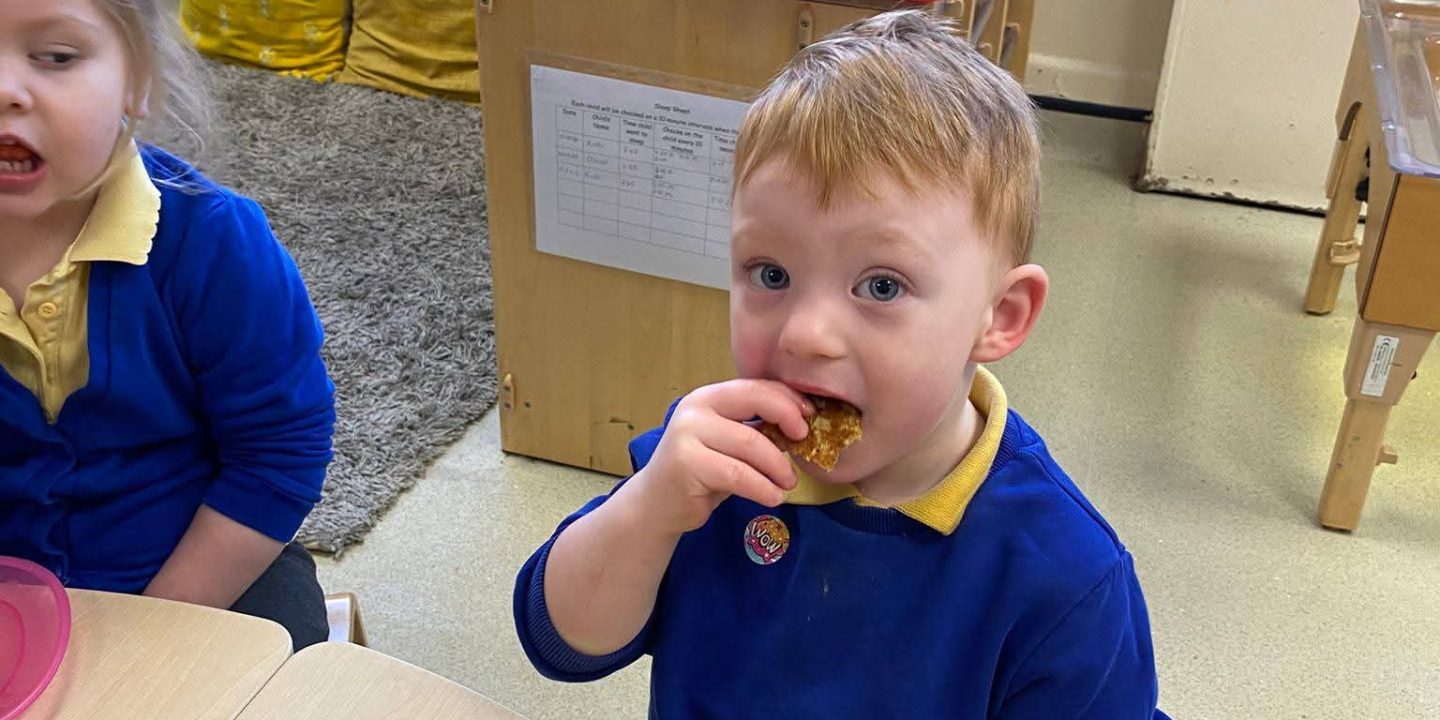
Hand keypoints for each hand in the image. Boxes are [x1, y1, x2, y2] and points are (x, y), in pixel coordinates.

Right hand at [624, 379, 812, 533]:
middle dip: (787, 420)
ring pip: (751, 444)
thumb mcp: (729, 444)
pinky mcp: (687, 464)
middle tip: (804, 444)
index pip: (755, 386)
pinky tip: (773, 497)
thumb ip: (755, 428)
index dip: (787, 398)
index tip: (810, 417)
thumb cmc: (701, 472)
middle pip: (754, 402)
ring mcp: (687, 434)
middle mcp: (695, 408)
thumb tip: (802, 423)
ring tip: (788, 483)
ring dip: (778, 466)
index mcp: (708, 397)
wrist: (658, 504)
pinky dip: (762, 488)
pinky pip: (738, 474)